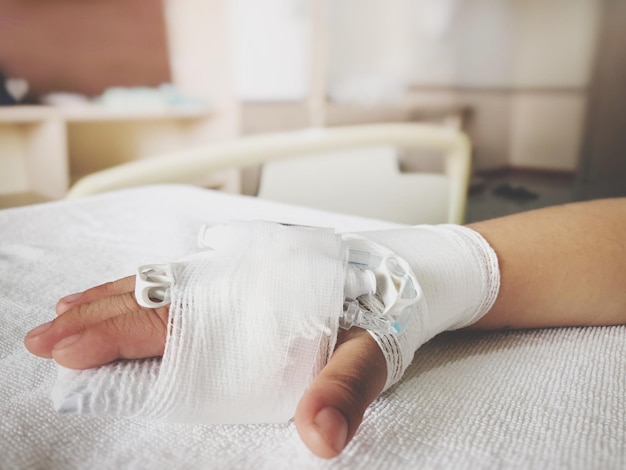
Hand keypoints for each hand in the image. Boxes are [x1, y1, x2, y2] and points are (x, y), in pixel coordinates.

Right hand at [24, 277, 386, 458]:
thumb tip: (320, 439)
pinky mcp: (249, 270)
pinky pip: (187, 277)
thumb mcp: (371, 352)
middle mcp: (241, 276)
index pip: (170, 320)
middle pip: (154, 294)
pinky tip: (134, 294)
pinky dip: (148, 288)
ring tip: (69, 310)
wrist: (408, 270)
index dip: (114, 334)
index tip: (64, 347)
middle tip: (44, 333)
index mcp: (256, 297)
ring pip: (164, 280)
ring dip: (112, 296)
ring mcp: (243, 270)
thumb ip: (343, 391)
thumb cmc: (385, 310)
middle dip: (95, 314)